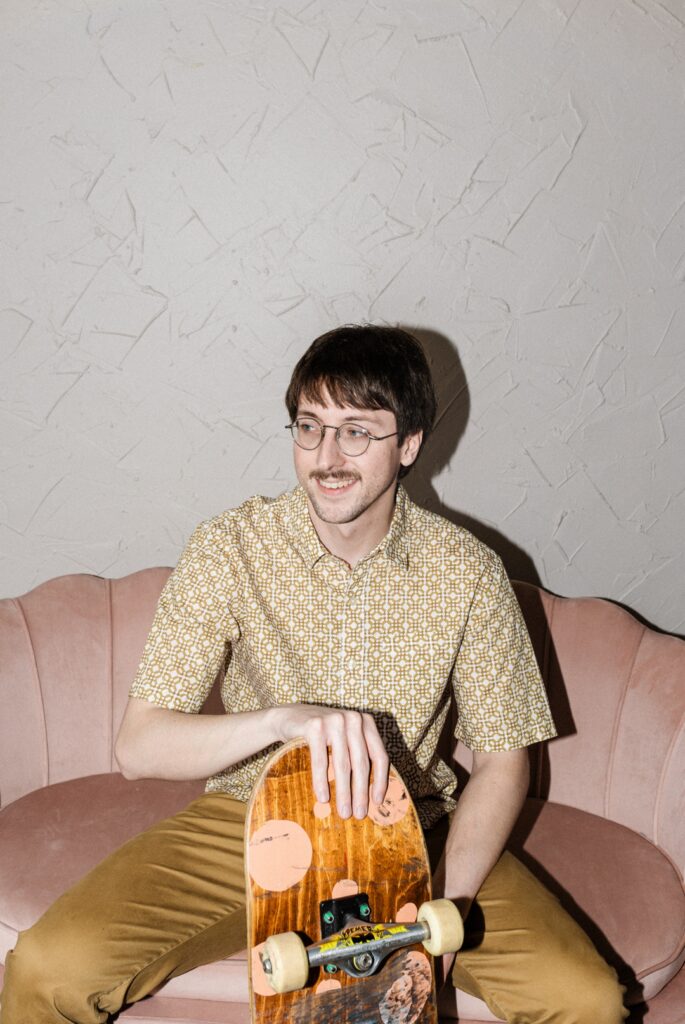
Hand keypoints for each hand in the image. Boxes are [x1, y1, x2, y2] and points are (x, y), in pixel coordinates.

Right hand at [272, 703, 388, 819]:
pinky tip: (323, 798)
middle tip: (359, 815)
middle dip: (360, 792)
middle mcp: (353, 719)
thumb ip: (358, 756)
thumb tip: (372, 796)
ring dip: (343, 792)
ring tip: (343, 812)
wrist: (290, 717)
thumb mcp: (345, 739)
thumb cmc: (323, 736)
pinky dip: (322, 781)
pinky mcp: (314, 726)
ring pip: (342, 764)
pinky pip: (321, 760)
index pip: (379, 756)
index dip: (380, 781)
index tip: (377, 802)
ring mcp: (334, 720)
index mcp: (366, 723)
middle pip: (360, 762)